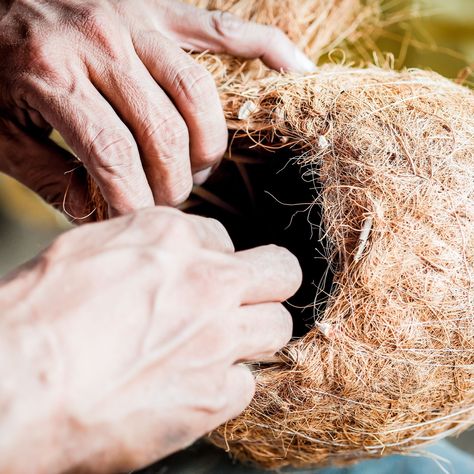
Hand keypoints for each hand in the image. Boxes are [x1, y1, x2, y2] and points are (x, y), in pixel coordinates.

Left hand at [0, 0, 314, 217]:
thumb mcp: (0, 131)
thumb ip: (49, 177)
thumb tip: (99, 213)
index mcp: (53, 75)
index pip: (114, 157)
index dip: (134, 200)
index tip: (139, 222)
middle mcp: (101, 43)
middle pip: (162, 132)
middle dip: (173, 181)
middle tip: (169, 201)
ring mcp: (137, 21)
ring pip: (198, 94)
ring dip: (207, 145)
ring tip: (198, 168)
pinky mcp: (162, 9)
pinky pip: (225, 30)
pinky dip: (267, 49)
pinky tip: (298, 71)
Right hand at [0, 207, 301, 472]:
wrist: (14, 387)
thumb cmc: (34, 318)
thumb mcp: (86, 252)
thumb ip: (142, 249)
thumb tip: (166, 258)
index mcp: (172, 237)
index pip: (226, 239)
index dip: (215, 261)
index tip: (204, 280)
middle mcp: (206, 281)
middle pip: (280, 271)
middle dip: (267, 284)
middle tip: (245, 301)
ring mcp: (217, 338)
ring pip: (277, 326)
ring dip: (255, 334)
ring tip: (221, 346)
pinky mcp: (213, 395)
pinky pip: (246, 383)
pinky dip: (226, 385)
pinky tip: (193, 387)